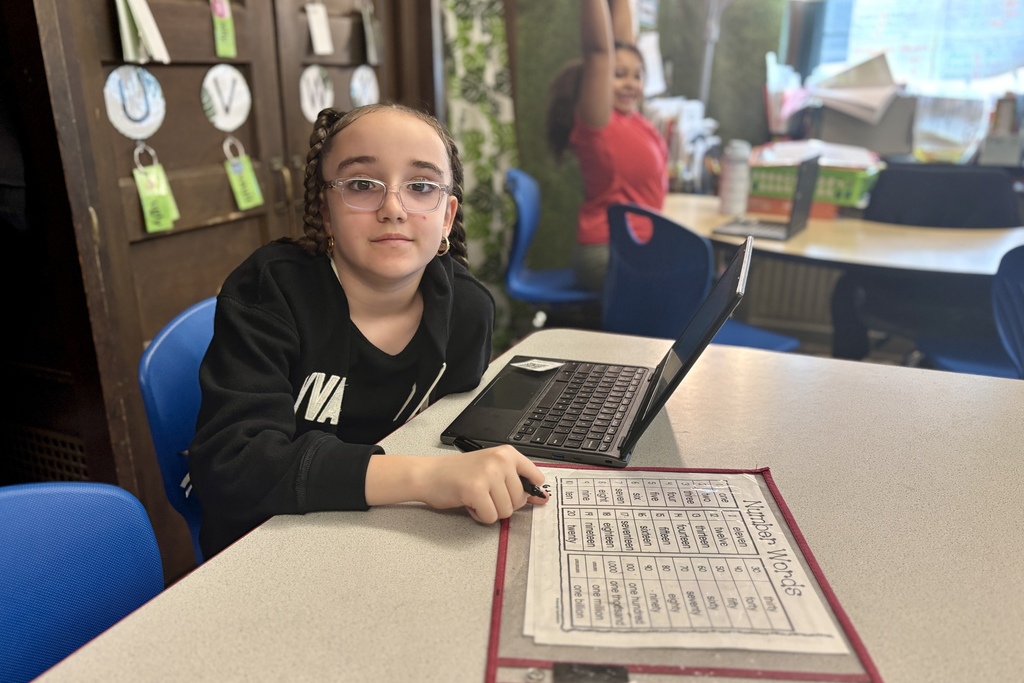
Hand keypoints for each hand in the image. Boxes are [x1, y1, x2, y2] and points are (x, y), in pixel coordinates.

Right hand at [416, 445, 547, 523]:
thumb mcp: (492, 470)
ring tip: (475, 496)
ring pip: (506, 510)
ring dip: (490, 510)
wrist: (428, 474)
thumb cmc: (459, 473)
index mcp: (507, 453)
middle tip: (485, 493)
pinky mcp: (476, 489)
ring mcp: (488, 474)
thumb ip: (516, 482)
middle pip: (520, 499)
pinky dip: (479, 515)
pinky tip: (469, 502)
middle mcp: (500, 460)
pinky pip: (490, 517)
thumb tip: (543, 498)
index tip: (515, 494)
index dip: (528, 492)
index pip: (536, 476)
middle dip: (503, 503)